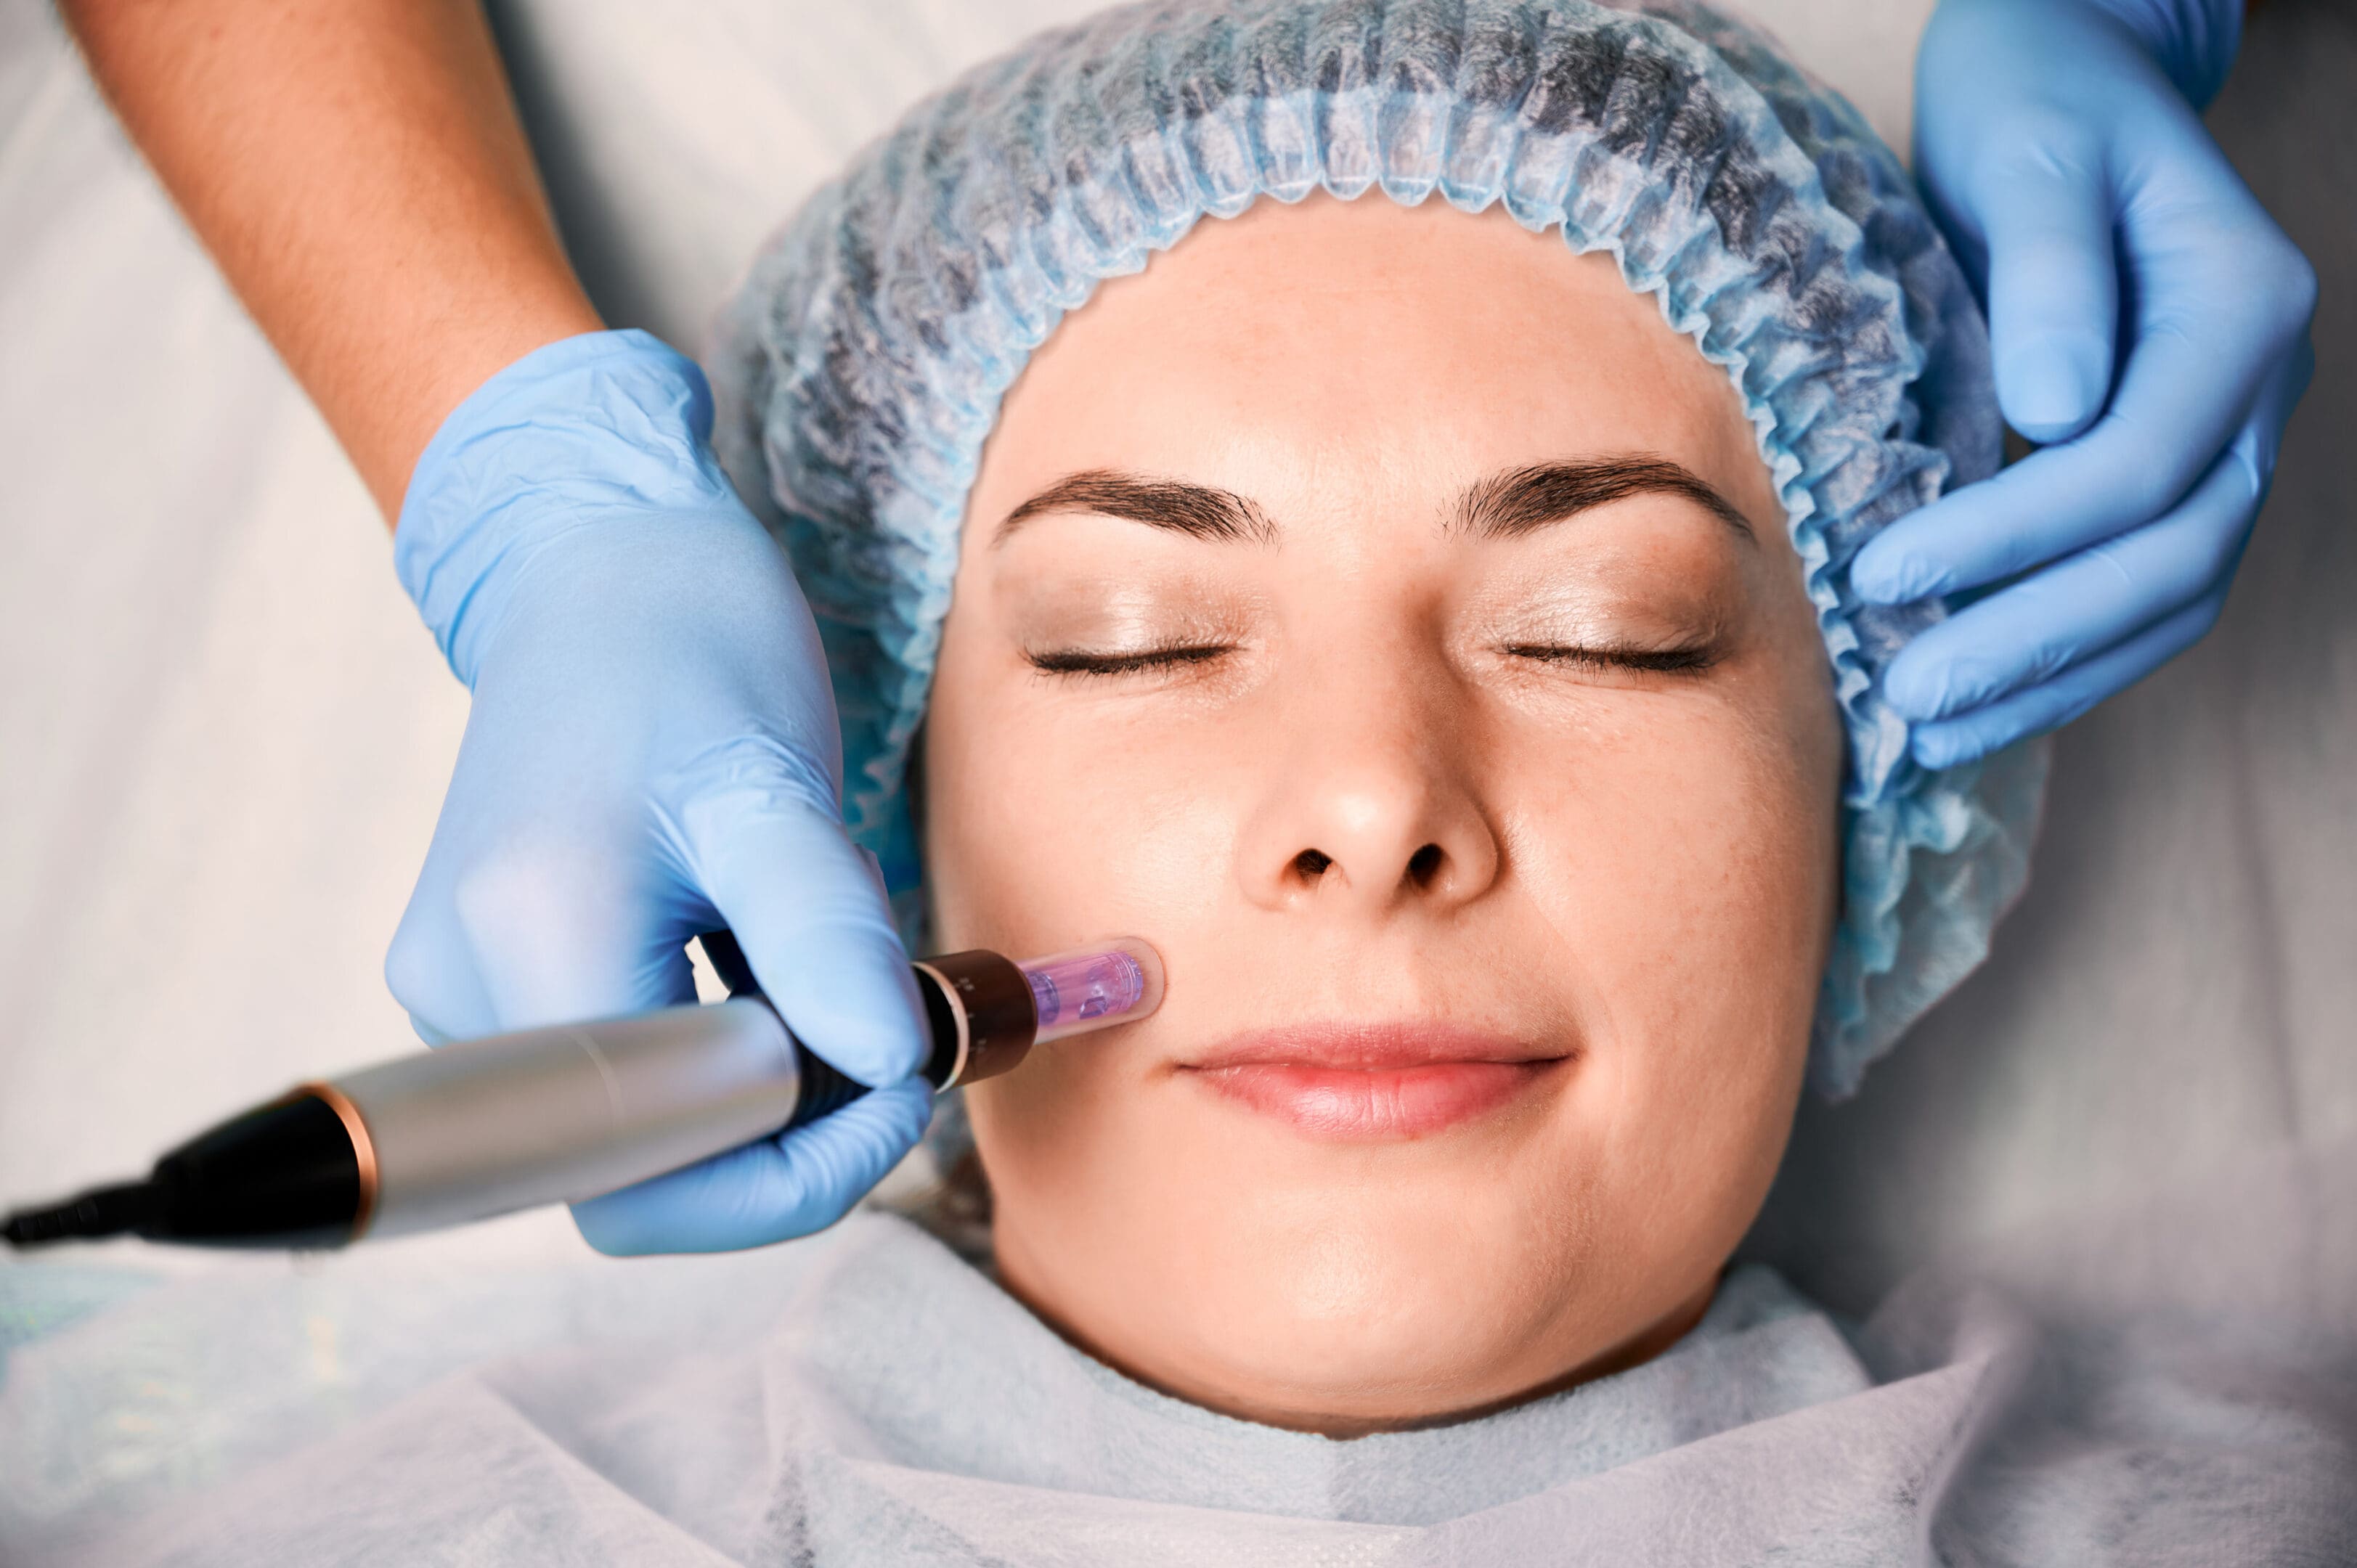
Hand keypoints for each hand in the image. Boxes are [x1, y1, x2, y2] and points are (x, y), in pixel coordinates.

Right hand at [385, 331, 933, 1253]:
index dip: (790, 1174)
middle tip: (890, 1016)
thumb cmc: (687, 647)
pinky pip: (625, 1066)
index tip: (902, 1082)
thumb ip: (824, 936)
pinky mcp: (496, 973)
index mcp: (526, 943)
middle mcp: (462, 988)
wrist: (598, 566)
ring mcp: (466, 986)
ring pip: (642, 1122)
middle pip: (642, 1168)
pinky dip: (722, 1036)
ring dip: (763, 1068)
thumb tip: (890, 1069)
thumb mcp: (775, 784)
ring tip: (812, 940)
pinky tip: (757, 942)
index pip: (645, 1182)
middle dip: (789, 1120)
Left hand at [1853, 0, 2315, 767]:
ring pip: (2171, 598)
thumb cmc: (2036, 105)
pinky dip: (2067, 660)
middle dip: (2035, 639)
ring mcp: (2231, 438)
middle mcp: (2259, 387)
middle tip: (1909, 699)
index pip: (2136, 461)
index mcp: (2241, 305)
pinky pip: (2144, 593)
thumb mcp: (2029, 158)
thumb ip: (2049, 275)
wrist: (2066, 84)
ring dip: (2054, 679)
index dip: (2013, 535)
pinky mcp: (2173, 472)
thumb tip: (2056, 408)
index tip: (1884, 575)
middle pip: (2171, 555)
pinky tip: (1978, 707)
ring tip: (1932, 736)